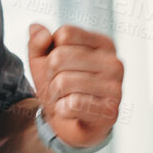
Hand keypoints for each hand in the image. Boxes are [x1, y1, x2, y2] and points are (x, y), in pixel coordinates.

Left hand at [27, 23, 122, 150]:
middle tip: (59, 86)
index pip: (65, 34)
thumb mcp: (43, 62)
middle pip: (59, 58)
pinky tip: (71, 111)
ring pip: (62, 82)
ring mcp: (115, 87)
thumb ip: (37, 42)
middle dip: (50, 76)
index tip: (60, 65)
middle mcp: (114, 63)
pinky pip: (72, 105)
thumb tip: (37, 30)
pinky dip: (62, 110)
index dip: (52, 51)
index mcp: (104, 45)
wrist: (70, 123)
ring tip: (65, 99)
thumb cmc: (61, 88)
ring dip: (55, 95)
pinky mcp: (110, 111)